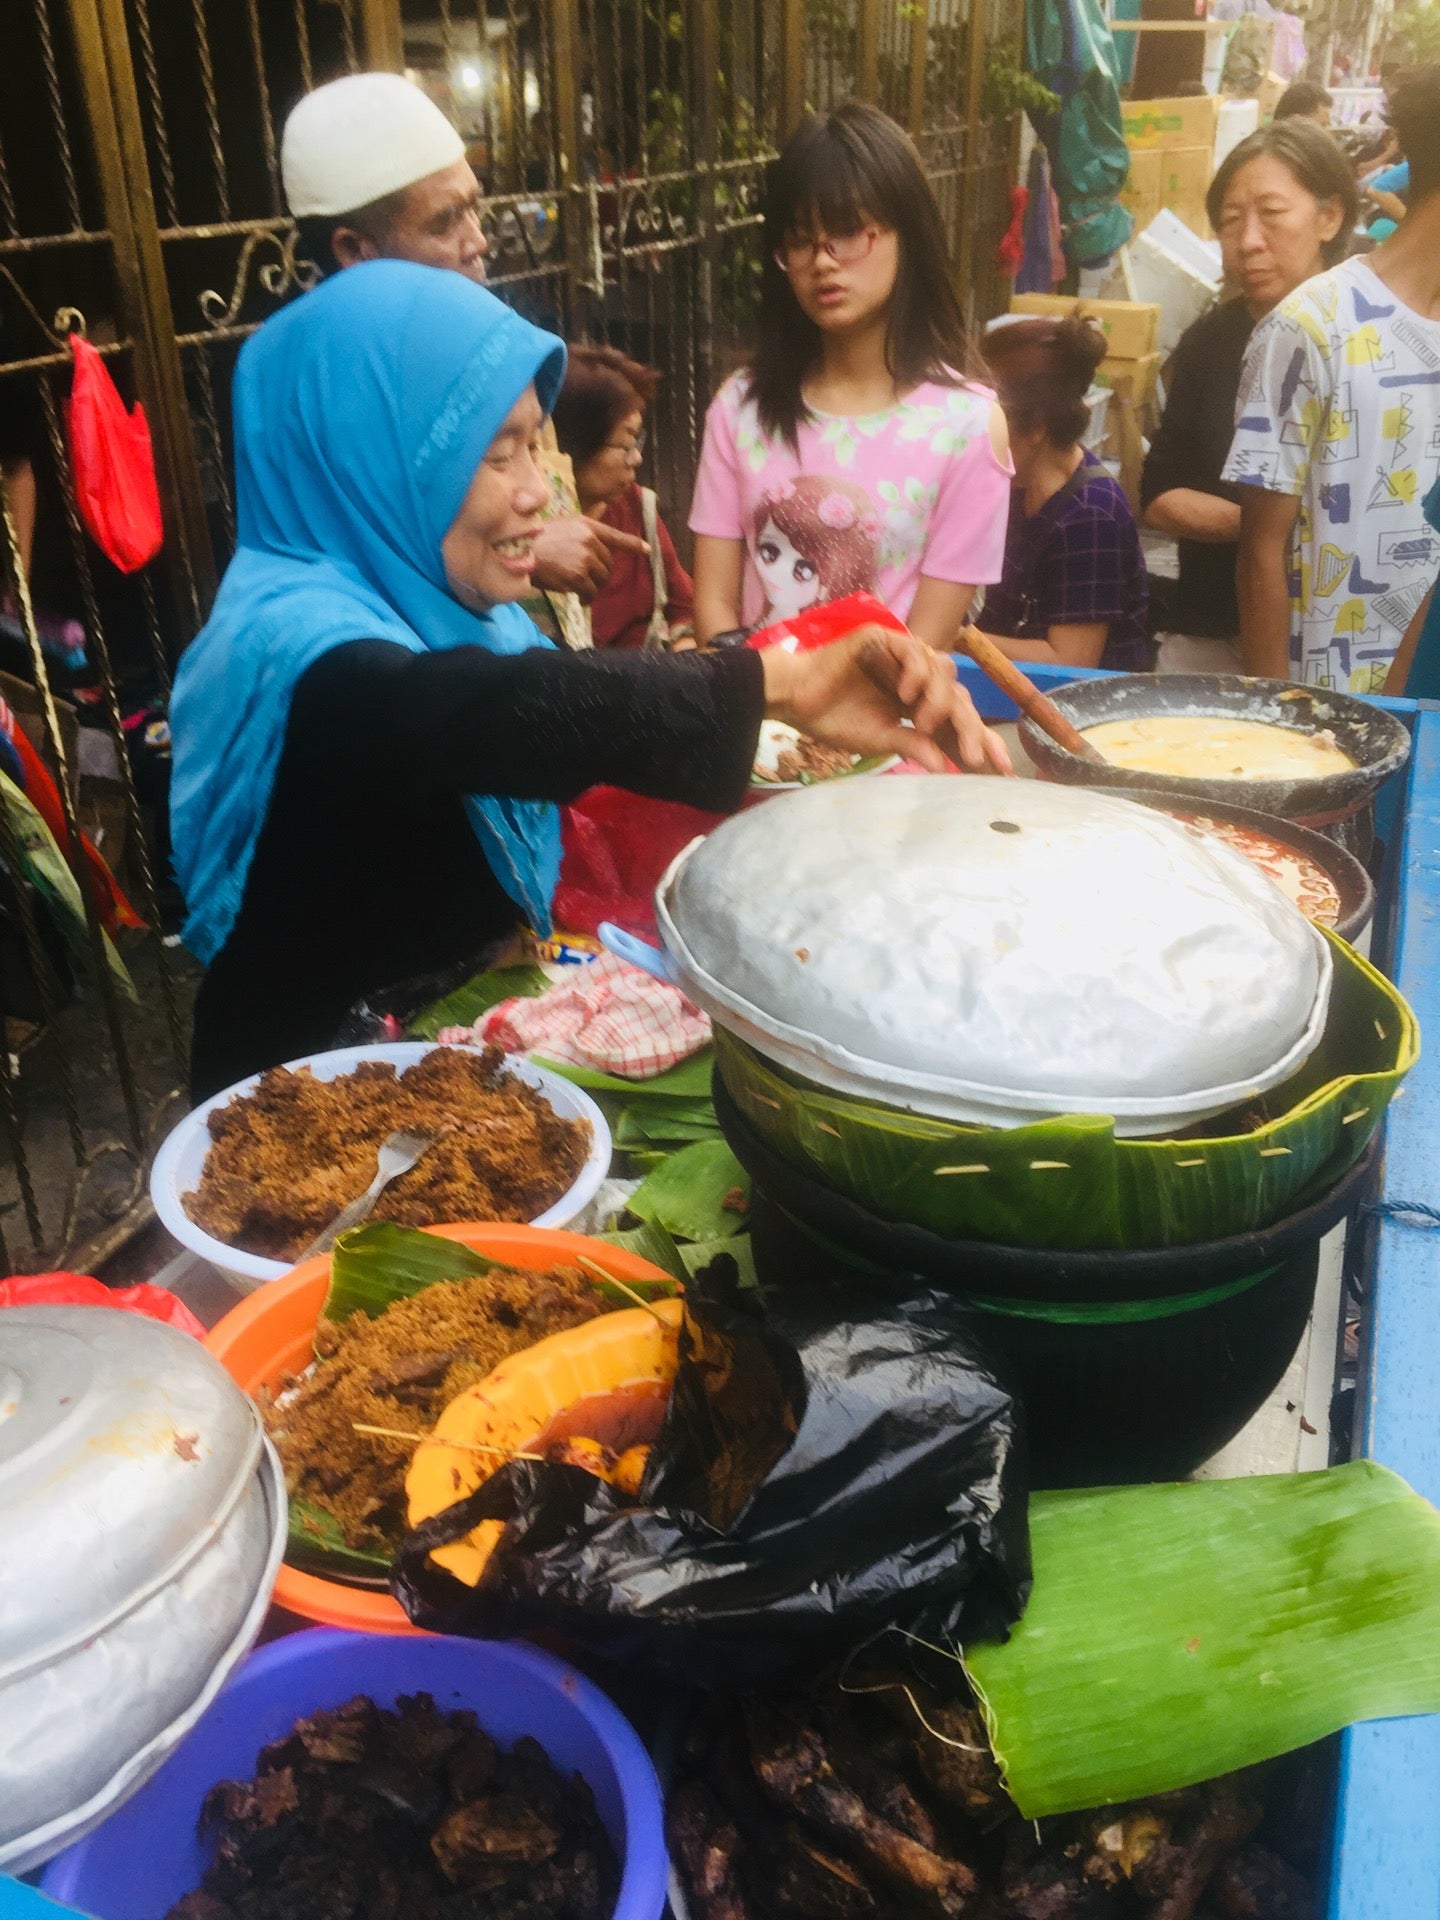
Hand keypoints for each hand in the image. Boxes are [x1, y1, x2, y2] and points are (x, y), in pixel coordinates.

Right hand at [529, 515, 649, 599]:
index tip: (647, 550)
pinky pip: (591, 592)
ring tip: (581, 588)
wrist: (519, 552)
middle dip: (601, 574)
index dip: (633, 545)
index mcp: (586, 525)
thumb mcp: (563, 525)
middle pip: (609, 563)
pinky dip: (587, 598)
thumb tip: (602, 513)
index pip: (616, 536)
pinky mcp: (579, 577)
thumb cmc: (536, 539)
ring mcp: (585, 559)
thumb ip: (584, 527)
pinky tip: (580, 598)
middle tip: (587, 580)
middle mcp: (590, 540)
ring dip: (594, 587)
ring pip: (602, 579)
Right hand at [760, 624, 1012, 774]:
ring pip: (941, 672)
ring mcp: (903, 656)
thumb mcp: (879, 739)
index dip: (980, 739)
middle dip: (969, 727)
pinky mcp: (885, 639)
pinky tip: (906, 694)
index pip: (958, 718)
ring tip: (925, 722)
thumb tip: (942, 765)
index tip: (1000, 768)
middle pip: (958, 696)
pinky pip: (912, 650)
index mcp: (920, 703)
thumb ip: (913, 746)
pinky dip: (914, 671)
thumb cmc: (834, 719)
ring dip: (939, 699)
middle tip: (974, 754)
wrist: (796, 699)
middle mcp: (918, 678)